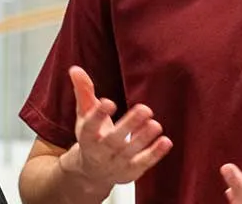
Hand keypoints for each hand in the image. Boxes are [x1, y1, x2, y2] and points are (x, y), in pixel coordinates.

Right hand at [57, 66, 172, 190]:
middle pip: (113, 140)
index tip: (109, 102)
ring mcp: (116, 164)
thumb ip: (83, 92)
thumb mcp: (84, 115)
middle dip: (129, 125)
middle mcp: (100, 153)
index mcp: (86, 138)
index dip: (98, 115)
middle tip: (145, 109)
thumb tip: (75, 69)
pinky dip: (155, 154)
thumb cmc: (91, 137)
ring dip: (144, 139)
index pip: (90, 127)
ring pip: (130, 153)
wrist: (93, 172)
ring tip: (156, 124)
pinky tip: (165, 141)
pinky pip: (143, 164)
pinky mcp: (130, 172)